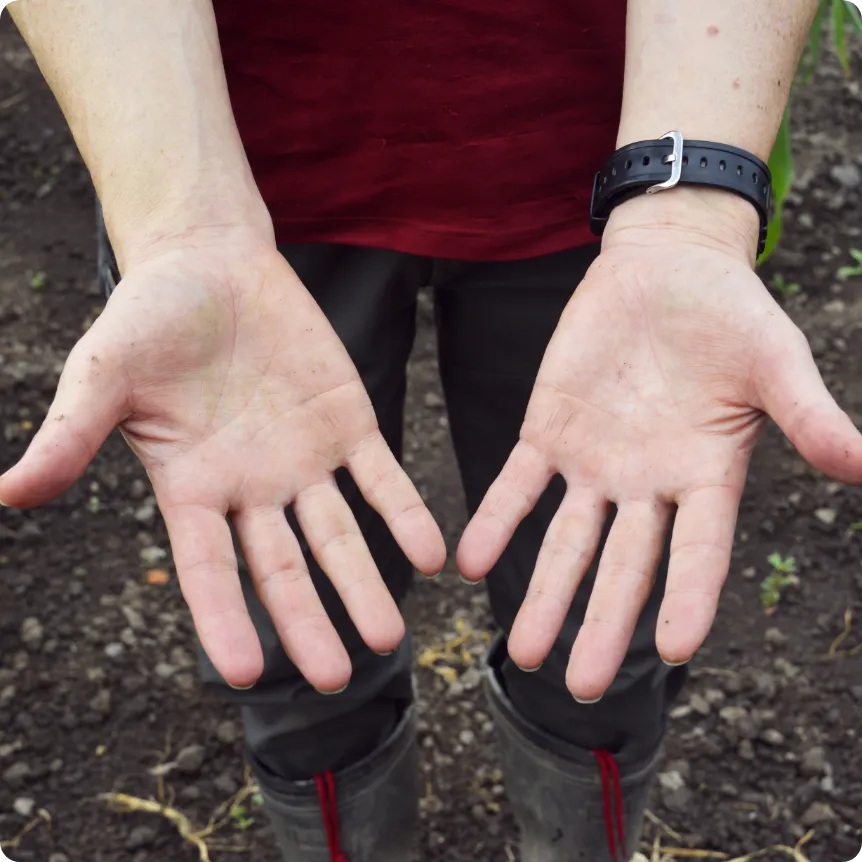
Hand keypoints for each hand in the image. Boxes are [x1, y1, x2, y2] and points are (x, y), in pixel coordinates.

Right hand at [0, 227, 445, 691]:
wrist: (212, 264)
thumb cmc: (150, 318)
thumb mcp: (103, 372)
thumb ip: (71, 434)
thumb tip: (6, 494)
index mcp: (193, 488)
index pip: (209, 570)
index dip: (226, 621)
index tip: (249, 675)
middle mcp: (252, 487)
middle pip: (283, 569)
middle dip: (309, 622)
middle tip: (337, 678)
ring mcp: (305, 460)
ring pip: (338, 536)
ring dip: (365, 583)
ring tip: (389, 637)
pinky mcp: (348, 423)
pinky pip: (380, 478)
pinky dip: (403, 513)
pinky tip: (430, 553)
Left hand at [458, 191, 861, 701]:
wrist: (663, 267)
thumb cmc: (729, 312)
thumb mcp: (775, 360)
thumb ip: (808, 414)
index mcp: (706, 476)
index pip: (698, 552)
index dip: (688, 598)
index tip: (674, 650)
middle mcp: (646, 484)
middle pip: (623, 567)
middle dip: (601, 624)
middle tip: (578, 687)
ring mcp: (593, 462)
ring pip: (566, 540)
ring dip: (544, 593)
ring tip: (521, 651)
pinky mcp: (548, 431)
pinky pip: (517, 485)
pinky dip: (495, 520)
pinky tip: (469, 560)